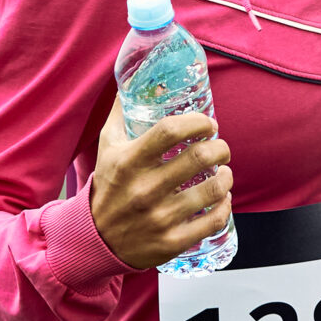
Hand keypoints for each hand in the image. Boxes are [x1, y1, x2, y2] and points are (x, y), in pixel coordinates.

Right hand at [91, 103, 233, 270]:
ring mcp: (159, 217)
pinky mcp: (171, 241)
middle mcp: (144, 189)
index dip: (198, 122)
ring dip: (226, 176)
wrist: (94, 241)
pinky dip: (224, 206)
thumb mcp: (107, 148)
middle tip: (221, 148)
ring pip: (212, 189)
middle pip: (200, 157)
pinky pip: (213, 220)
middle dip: (221, 148)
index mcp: (128, 162)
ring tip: (224, 172)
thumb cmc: (107, 186)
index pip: (171, 130)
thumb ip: (120, 113)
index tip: (208, 124)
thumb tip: (132, 78)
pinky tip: (222, 198)